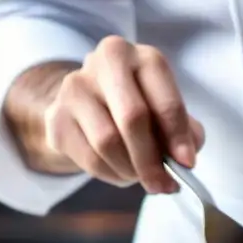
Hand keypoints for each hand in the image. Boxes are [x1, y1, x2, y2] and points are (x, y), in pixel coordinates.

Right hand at [43, 36, 203, 193]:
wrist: (90, 99)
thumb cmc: (141, 105)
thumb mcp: (168, 110)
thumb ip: (184, 132)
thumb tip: (183, 159)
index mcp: (143, 58)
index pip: (165, 101)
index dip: (178, 137)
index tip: (187, 164)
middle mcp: (107, 62)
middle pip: (132, 119)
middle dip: (151, 160)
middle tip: (164, 184)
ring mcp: (75, 86)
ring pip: (107, 142)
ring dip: (130, 169)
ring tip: (141, 176)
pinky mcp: (56, 115)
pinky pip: (89, 158)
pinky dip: (111, 174)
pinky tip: (120, 172)